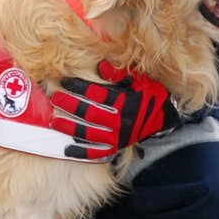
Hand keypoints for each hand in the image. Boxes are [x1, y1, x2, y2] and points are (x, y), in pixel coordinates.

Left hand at [51, 61, 180, 159]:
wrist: (164, 117)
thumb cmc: (150, 94)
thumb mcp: (139, 80)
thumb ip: (119, 74)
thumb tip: (100, 66)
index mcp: (124, 102)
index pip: (96, 94)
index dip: (78, 87)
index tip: (64, 81)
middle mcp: (119, 120)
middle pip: (89, 113)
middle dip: (69, 105)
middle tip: (54, 98)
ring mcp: (117, 136)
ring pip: (89, 132)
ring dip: (70, 127)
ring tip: (54, 121)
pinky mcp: (116, 147)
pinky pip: (97, 152)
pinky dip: (82, 152)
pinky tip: (67, 149)